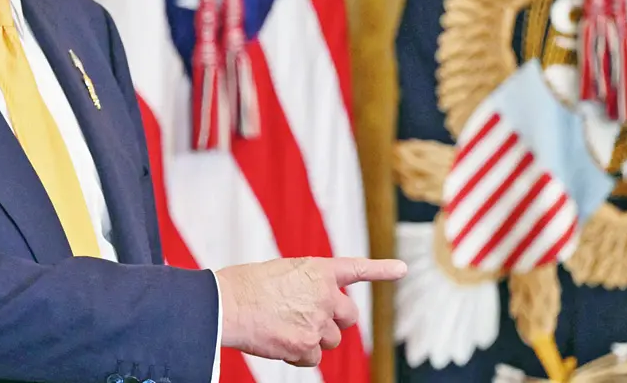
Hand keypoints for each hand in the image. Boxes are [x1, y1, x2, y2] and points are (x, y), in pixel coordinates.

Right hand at [215, 257, 406, 366]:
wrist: (224, 304)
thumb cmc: (242, 286)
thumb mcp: (279, 273)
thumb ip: (303, 287)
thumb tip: (310, 311)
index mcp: (317, 269)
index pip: (356, 268)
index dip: (381, 269)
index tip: (401, 269)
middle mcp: (324, 294)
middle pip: (348, 316)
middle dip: (335, 321)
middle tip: (312, 320)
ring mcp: (317, 321)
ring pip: (330, 340)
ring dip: (313, 338)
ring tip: (283, 328)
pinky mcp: (307, 346)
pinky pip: (313, 357)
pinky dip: (298, 355)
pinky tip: (278, 342)